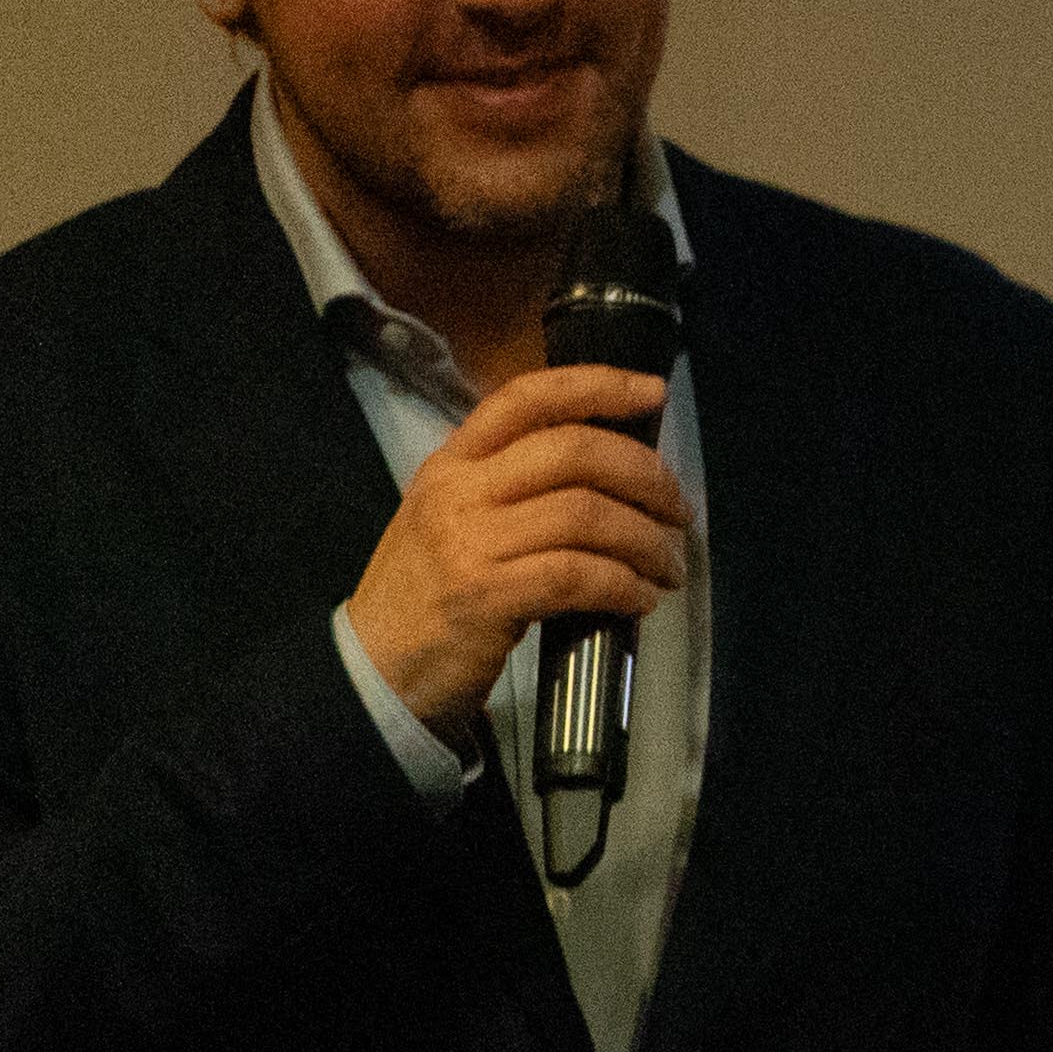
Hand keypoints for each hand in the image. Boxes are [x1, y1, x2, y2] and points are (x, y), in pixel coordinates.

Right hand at [339, 363, 684, 733]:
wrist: (374, 666)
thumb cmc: (429, 592)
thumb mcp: (455, 518)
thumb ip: (516, 486)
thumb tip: (617, 473)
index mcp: (453, 462)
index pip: (526, 398)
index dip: (597, 385)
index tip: (652, 391)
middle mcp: (458, 491)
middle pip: (574, 451)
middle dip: (646, 476)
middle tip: (679, 512)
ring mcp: (469, 542)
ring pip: (587, 514)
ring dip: (647, 542)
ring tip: (669, 568)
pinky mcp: (485, 596)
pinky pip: (578, 575)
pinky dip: (625, 585)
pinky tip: (641, 599)